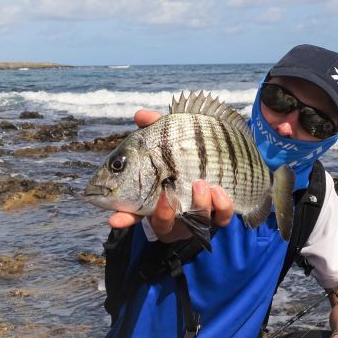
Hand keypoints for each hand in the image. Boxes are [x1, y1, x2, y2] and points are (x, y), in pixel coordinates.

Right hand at [108, 109, 233, 241]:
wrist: (218, 164)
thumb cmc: (184, 155)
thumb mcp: (168, 140)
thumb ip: (155, 129)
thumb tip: (140, 115)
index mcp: (154, 199)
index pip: (133, 213)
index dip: (123, 217)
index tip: (114, 220)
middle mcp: (174, 212)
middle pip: (164, 222)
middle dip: (164, 212)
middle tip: (168, 194)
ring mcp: (198, 215)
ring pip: (196, 220)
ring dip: (198, 203)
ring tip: (201, 184)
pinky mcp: (220, 214)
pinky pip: (223, 217)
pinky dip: (222, 206)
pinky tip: (219, 190)